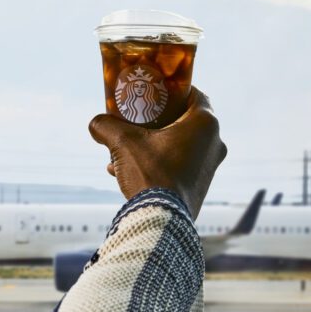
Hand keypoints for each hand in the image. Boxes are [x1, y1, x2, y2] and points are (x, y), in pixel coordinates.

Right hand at [89, 87, 226, 217]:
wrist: (161, 221)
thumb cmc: (150, 174)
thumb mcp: (123, 142)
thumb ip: (106, 126)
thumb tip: (96, 123)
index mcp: (206, 124)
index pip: (194, 94)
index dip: (172, 90)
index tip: (154, 92)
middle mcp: (214, 143)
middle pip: (183, 120)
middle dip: (156, 121)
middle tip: (135, 120)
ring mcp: (210, 167)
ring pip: (178, 145)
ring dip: (151, 145)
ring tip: (122, 151)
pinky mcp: (200, 186)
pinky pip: (177, 165)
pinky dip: (156, 163)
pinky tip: (124, 171)